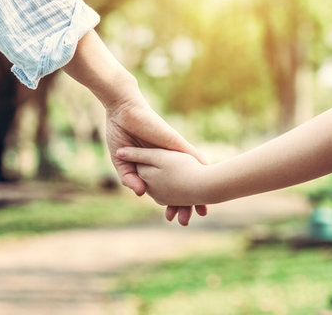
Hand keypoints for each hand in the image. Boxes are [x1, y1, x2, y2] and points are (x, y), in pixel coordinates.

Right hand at [62, 30, 207, 224]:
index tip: (172, 217)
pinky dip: (201, 168)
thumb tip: (141, 193)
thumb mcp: (121, 162)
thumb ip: (129, 178)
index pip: (165, 188)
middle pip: (180, 185)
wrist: (122, 112)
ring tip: (203, 209)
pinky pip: (192, 156)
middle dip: (186, 203)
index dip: (169, 203)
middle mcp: (166, 161)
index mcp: (152, 166)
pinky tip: (211, 180)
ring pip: (189, 174)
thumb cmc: (120, 134)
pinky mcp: (176, 143)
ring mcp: (172, 152)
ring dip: (197, 190)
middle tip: (189, 219)